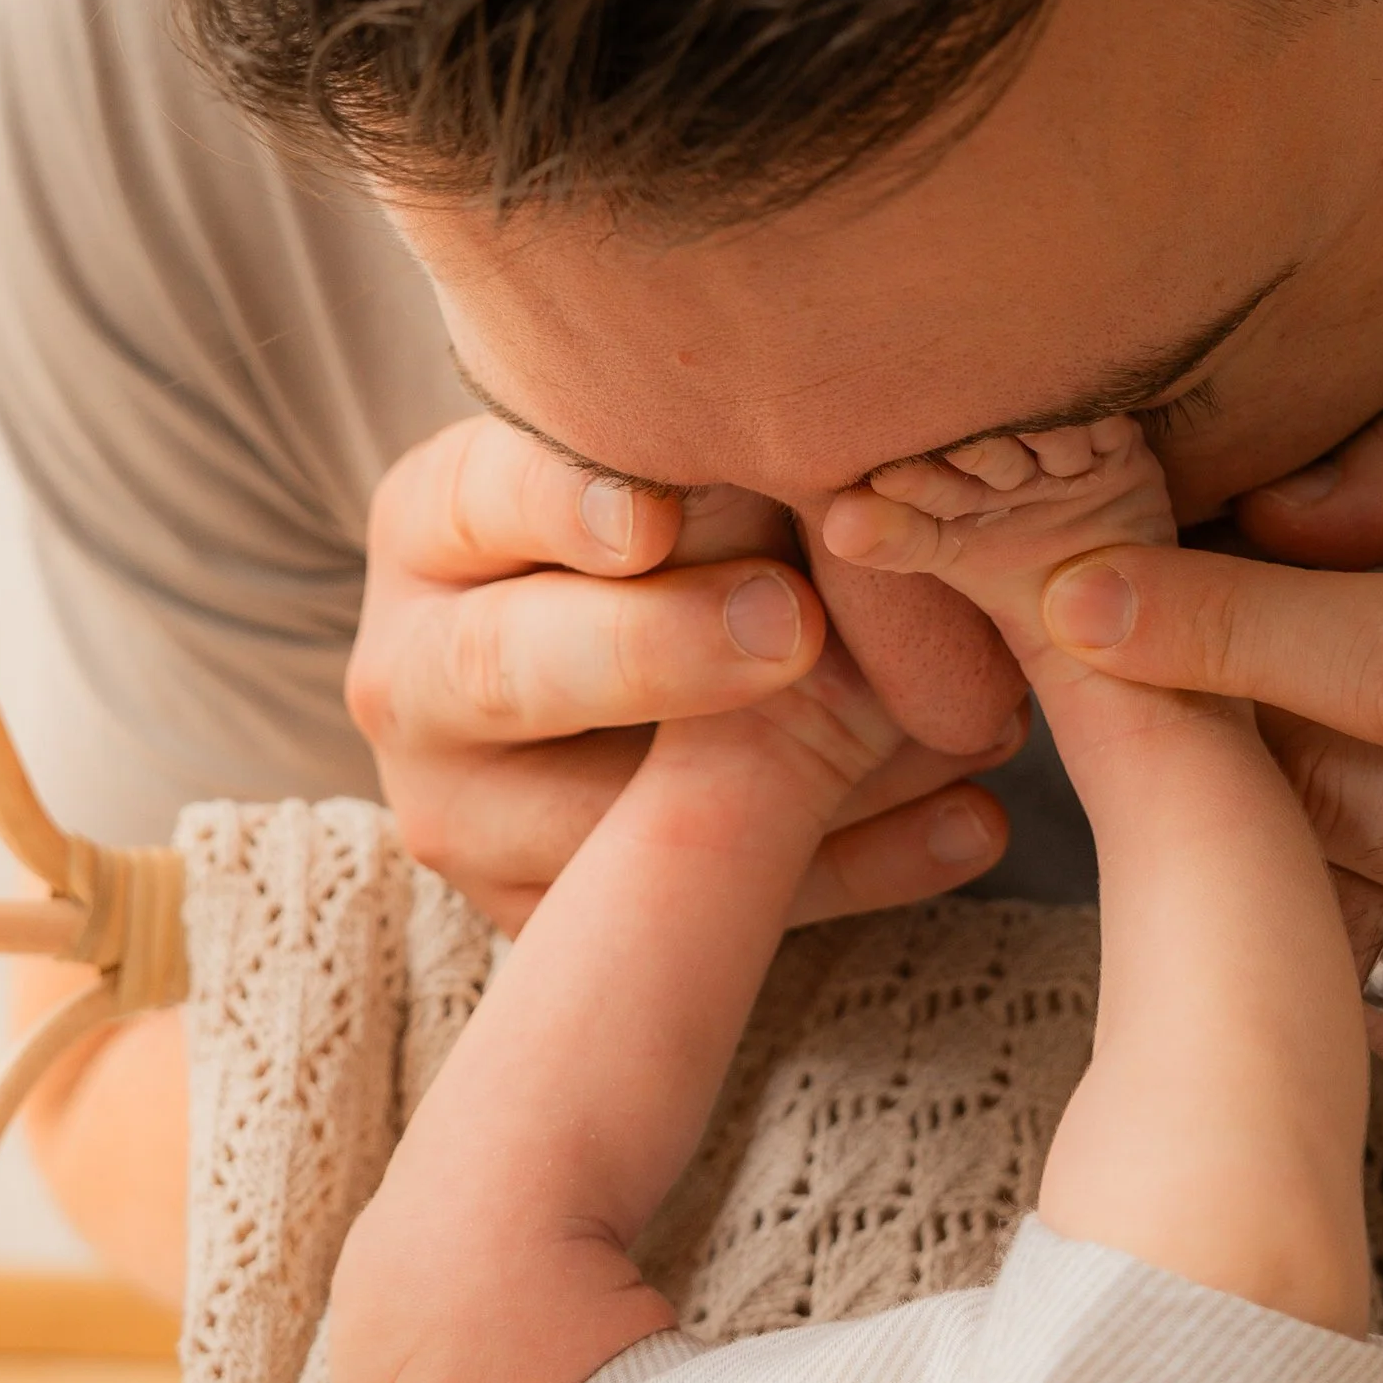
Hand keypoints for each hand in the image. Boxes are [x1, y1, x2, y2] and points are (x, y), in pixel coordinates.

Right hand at [347, 416, 1016, 935]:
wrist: (600, 653)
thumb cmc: (666, 516)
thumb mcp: (667, 460)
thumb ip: (729, 458)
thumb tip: (849, 460)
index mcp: (432, 527)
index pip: (481, 501)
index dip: (568, 507)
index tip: (661, 519)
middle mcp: (412, 674)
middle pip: (505, 669)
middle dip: (659, 652)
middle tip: (794, 628)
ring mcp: (466, 813)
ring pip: (599, 828)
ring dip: (787, 780)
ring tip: (946, 733)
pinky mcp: (540, 919)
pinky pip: (690, 924)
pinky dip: (852, 869)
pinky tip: (970, 821)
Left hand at [1031, 385, 1382, 1157]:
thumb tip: (1271, 506)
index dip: (1229, 627)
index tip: (1074, 588)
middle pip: (1345, 788)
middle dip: (1220, 707)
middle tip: (1137, 629)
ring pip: (1327, 894)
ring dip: (1260, 809)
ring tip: (1277, 729)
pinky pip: (1355, 984)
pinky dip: (1323, 906)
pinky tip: (1370, 849)